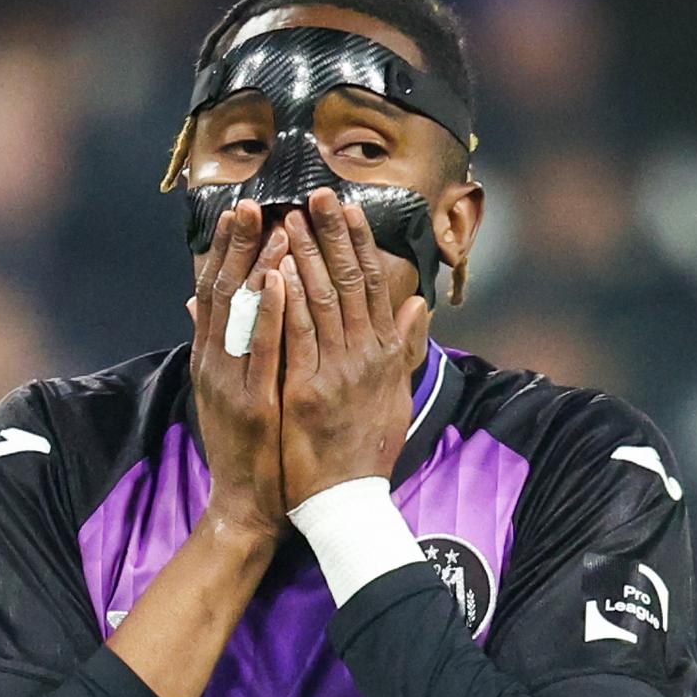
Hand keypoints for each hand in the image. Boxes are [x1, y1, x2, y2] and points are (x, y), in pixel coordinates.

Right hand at [189, 199, 290, 543]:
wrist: (245, 504)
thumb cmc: (245, 447)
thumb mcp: (223, 392)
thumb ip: (217, 346)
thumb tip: (198, 302)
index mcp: (212, 359)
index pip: (217, 294)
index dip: (228, 251)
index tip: (243, 212)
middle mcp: (214, 365)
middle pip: (223, 294)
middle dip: (238, 247)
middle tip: (253, 205)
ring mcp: (231, 384)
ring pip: (242, 317)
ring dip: (259, 270)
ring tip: (278, 230)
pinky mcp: (253, 404)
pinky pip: (263, 350)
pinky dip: (271, 314)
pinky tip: (283, 283)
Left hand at [278, 188, 431, 510]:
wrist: (347, 502)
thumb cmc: (366, 451)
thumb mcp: (396, 395)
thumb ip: (407, 346)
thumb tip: (420, 303)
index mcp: (384, 355)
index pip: (372, 286)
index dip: (358, 243)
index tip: (346, 207)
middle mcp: (365, 358)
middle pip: (349, 283)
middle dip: (331, 235)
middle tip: (314, 194)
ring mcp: (336, 374)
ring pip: (321, 302)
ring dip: (304, 257)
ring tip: (288, 220)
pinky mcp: (307, 393)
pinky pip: (296, 338)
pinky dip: (287, 302)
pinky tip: (275, 272)